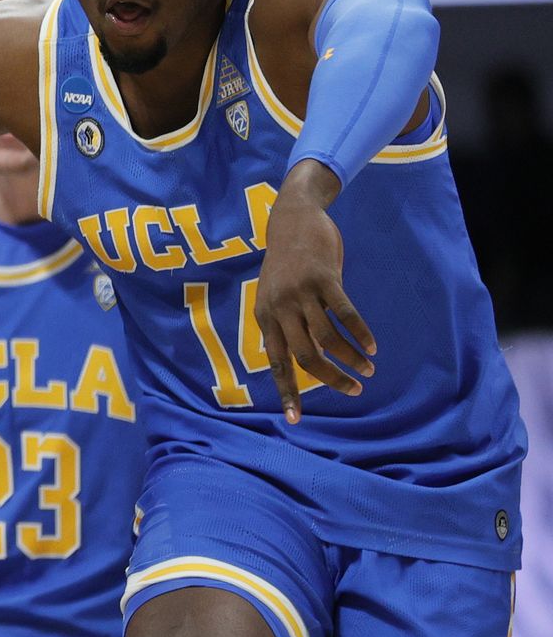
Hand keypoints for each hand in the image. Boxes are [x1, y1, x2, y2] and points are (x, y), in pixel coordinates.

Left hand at [254, 163, 375, 423]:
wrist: (292, 217)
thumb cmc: (287, 262)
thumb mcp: (276, 294)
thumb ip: (287, 323)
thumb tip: (307, 356)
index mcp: (265, 317)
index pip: (275, 363)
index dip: (287, 391)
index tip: (295, 419)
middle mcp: (279, 308)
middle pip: (306, 357)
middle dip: (331, 379)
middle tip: (354, 390)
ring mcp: (301, 293)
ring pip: (328, 339)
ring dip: (351, 358)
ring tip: (368, 369)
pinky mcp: (324, 278)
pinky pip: (346, 313)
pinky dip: (361, 333)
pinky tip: (372, 347)